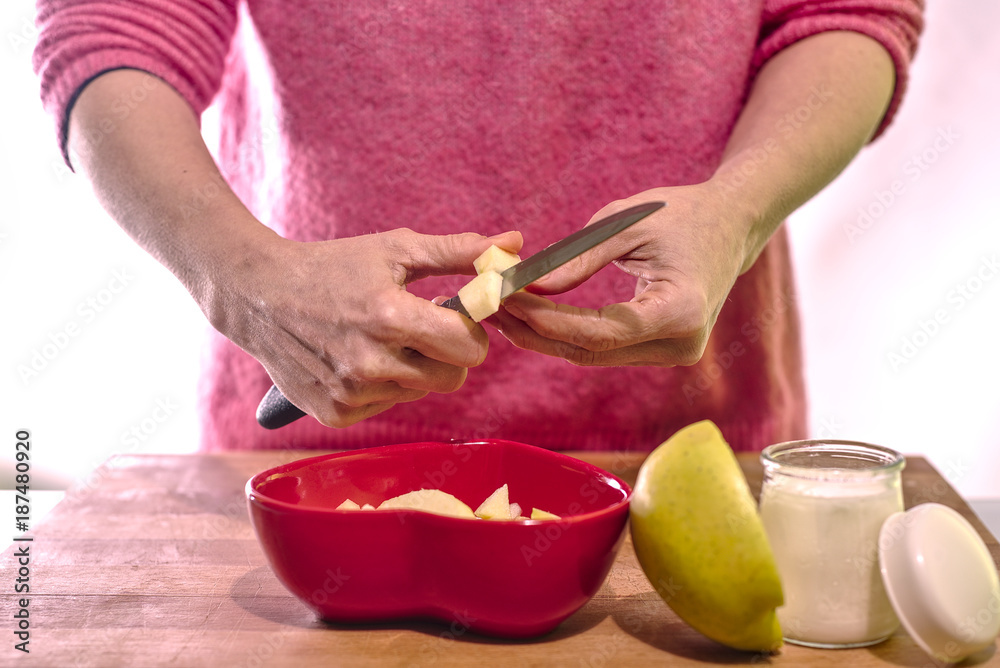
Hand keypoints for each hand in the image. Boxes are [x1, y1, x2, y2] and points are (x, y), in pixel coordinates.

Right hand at [208, 226, 521, 425]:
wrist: (258, 296)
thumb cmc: (334, 266)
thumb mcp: (395, 249)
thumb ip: (459, 252)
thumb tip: (515, 245)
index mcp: (390, 316)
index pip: (468, 347)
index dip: (471, 331)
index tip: (454, 316)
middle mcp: (370, 362)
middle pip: (453, 379)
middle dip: (448, 355)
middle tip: (422, 329)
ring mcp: (351, 393)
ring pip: (420, 392)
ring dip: (413, 369)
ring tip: (381, 338)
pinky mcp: (336, 414)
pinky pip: (388, 406)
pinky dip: (383, 386)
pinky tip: (357, 358)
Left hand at [491, 184, 748, 365]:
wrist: (731, 225)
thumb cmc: (681, 214)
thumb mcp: (625, 223)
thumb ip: (577, 259)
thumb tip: (528, 288)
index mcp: (681, 310)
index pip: (601, 332)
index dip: (547, 321)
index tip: (506, 301)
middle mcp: (682, 344)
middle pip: (593, 351)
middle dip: (536, 332)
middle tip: (490, 308)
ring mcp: (675, 354)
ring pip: (594, 355)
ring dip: (545, 336)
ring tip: (502, 311)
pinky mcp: (663, 351)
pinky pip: (606, 348)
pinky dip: (567, 333)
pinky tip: (532, 316)